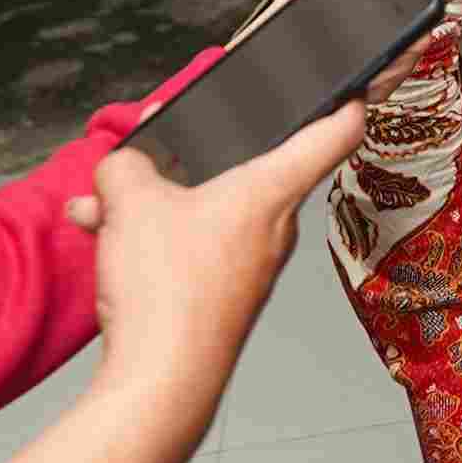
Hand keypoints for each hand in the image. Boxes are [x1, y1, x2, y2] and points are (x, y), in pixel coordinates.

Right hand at [64, 100, 368, 460]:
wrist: (162, 383)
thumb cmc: (169, 292)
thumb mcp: (132, 205)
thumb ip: (126, 167)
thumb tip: (124, 163)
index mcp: (273, 188)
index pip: (337, 131)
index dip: (349, 97)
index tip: (358, 79)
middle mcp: (275, 223)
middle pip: (254, 164)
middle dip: (200, 150)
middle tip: (163, 133)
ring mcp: (251, 260)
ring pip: (207, 206)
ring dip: (156, 198)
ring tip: (103, 201)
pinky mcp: (224, 290)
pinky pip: (191, 243)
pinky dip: (150, 235)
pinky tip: (103, 234)